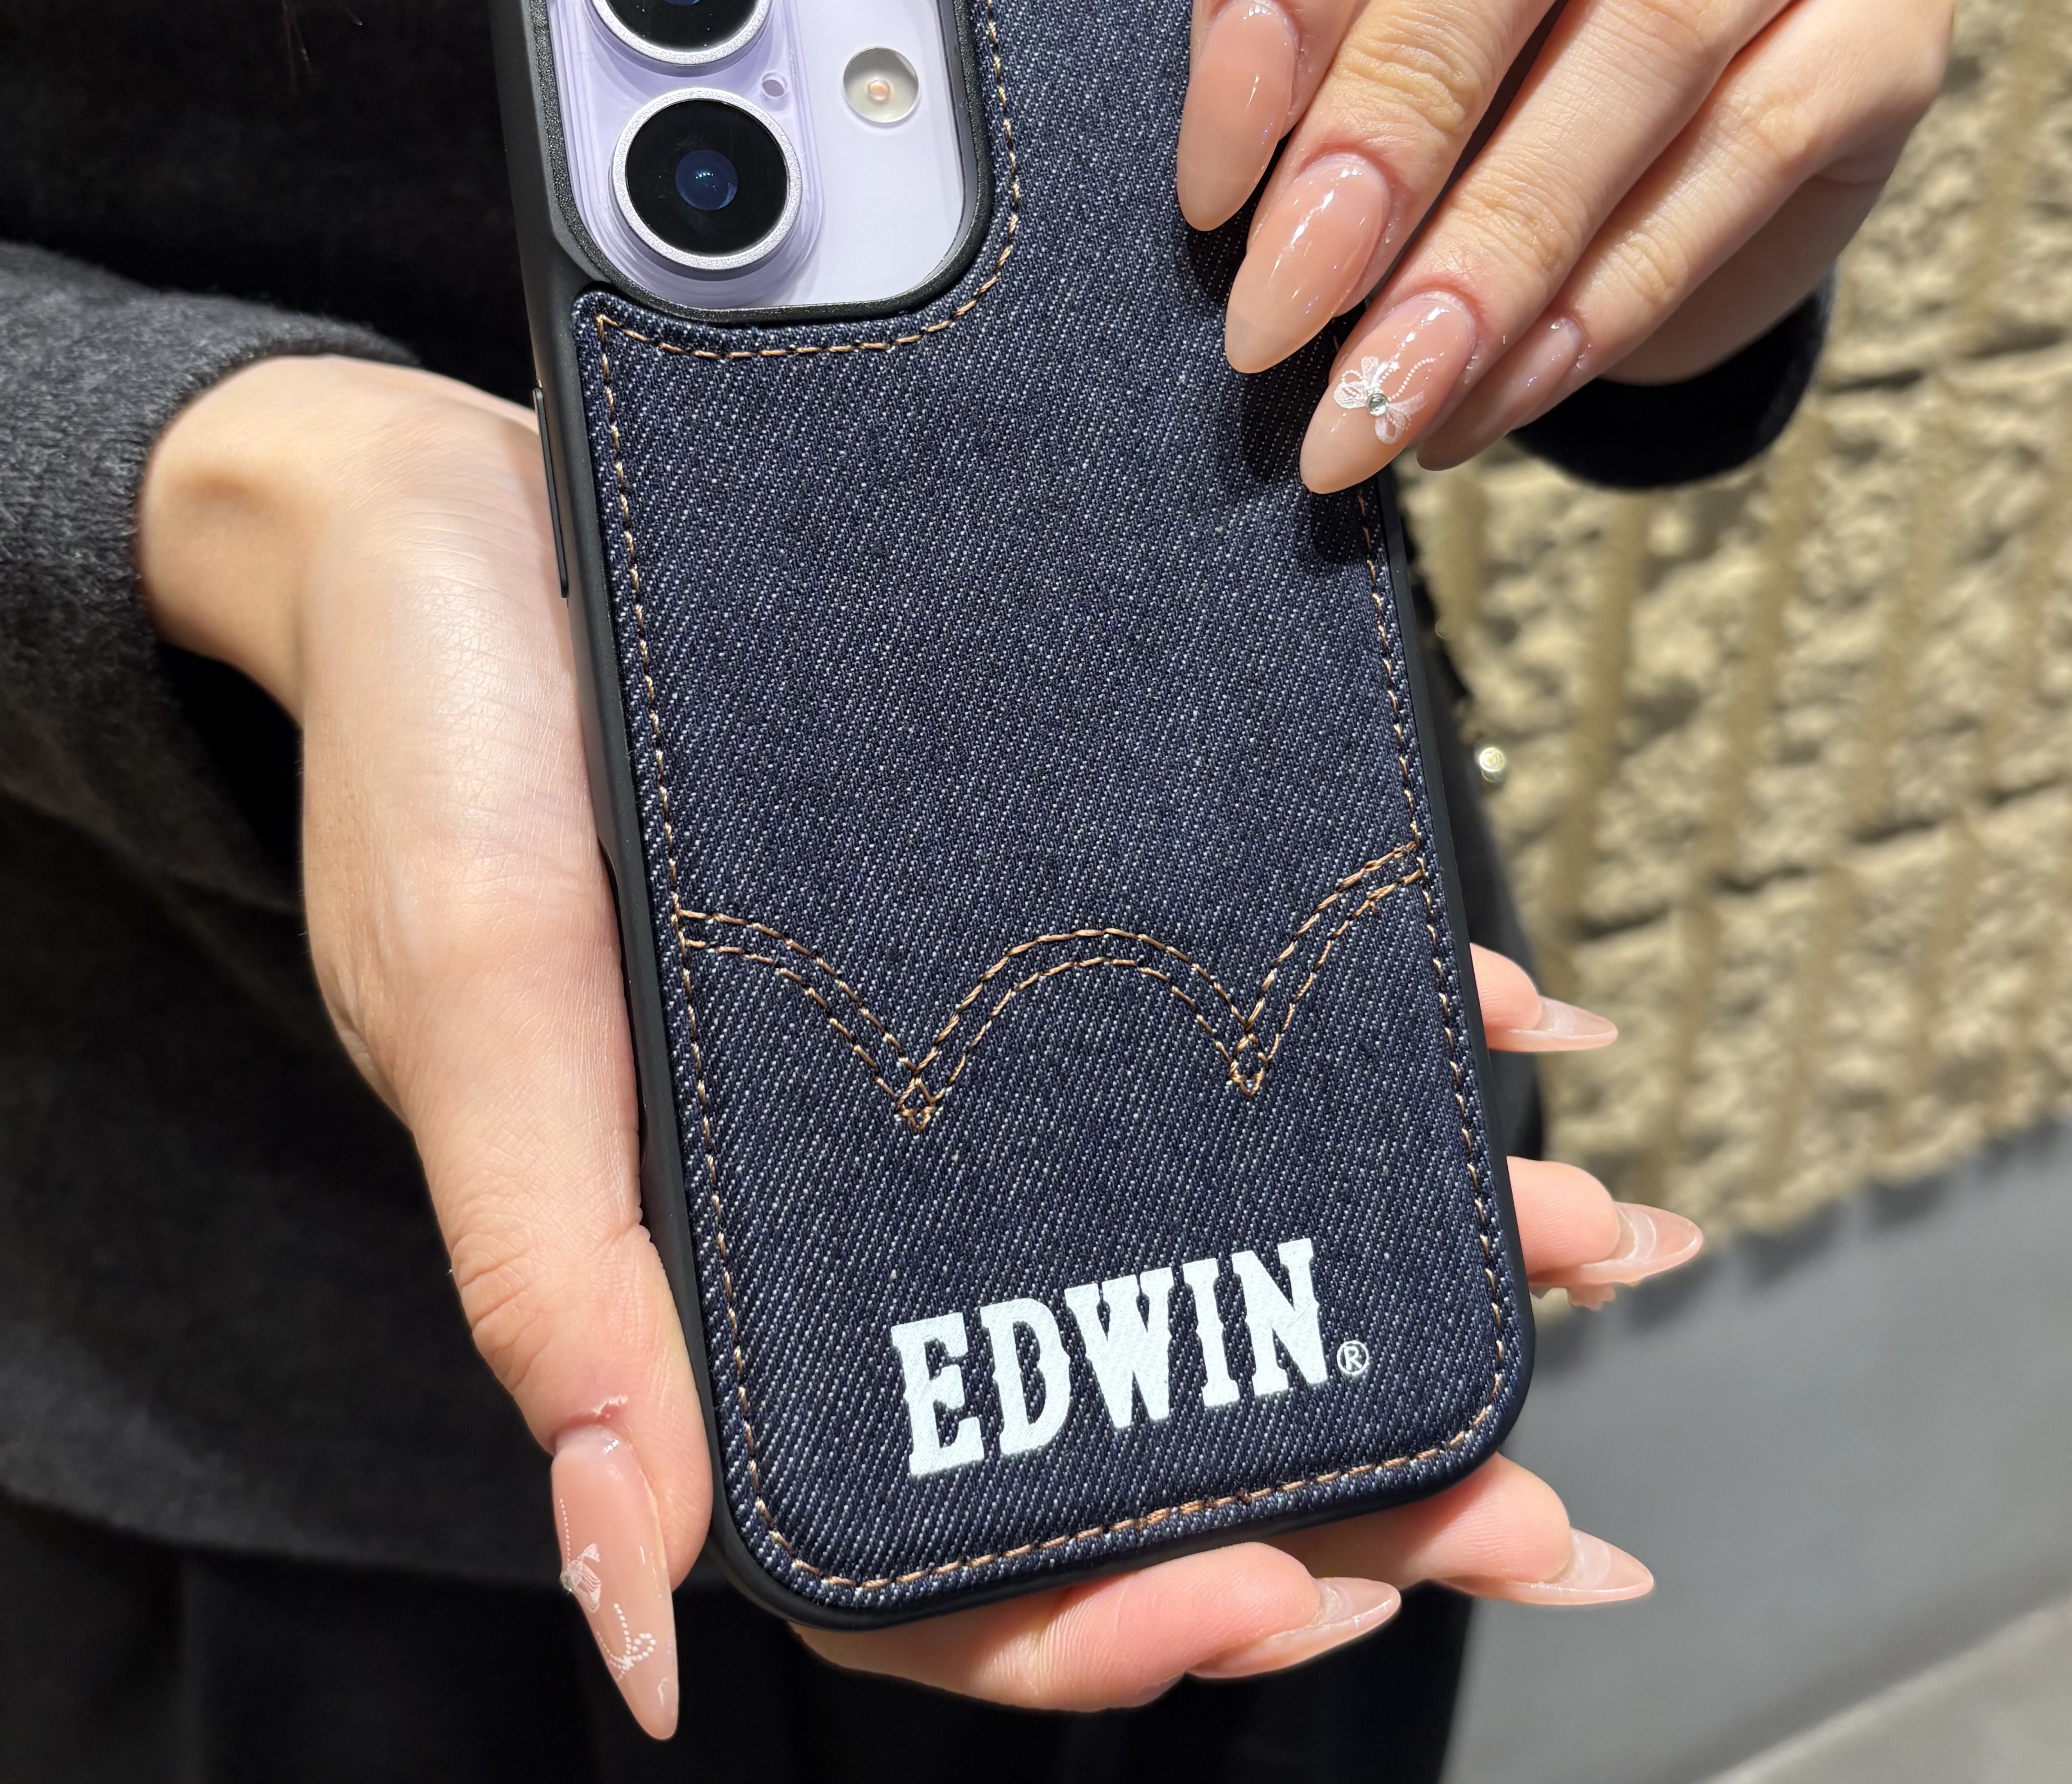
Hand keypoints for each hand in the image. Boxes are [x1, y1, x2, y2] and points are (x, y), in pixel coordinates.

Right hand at [138, 355, 1698, 1734]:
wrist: (462, 511)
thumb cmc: (435, 755)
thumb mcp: (483, 1009)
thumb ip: (555, 1288)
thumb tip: (629, 1600)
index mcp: (722, 1274)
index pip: (934, 1526)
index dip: (1106, 1609)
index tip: (1283, 1594)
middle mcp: (865, 1187)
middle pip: (1116, 1396)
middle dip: (1335, 1476)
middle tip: (1531, 1506)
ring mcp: (949, 1053)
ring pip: (1198, 1215)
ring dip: (1395, 1254)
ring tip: (1587, 1244)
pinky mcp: (1000, 910)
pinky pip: (1197, 1003)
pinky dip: (1358, 1028)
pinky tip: (1497, 1022)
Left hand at [1176, 0, 1953, 489]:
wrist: (1684, 155)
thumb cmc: (1498, 68)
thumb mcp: (1387, 24)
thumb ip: (1321, 64)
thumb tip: (1254, 228)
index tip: (1210, 183)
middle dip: (1391, 120)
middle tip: (1283, 313)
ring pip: (1654, 32)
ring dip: (1494, 247)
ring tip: (1383, 398)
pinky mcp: (1899, 16)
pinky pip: (1752, 149)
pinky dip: (1604, 297)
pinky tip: (1497, 397)